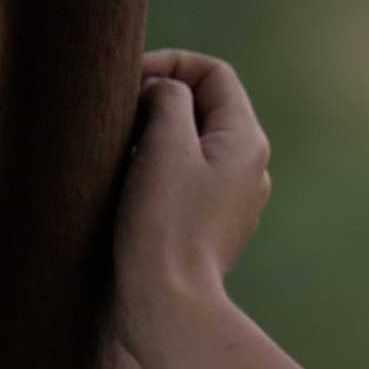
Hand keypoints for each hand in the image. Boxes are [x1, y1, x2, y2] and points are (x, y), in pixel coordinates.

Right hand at [111, 51, 274, 333]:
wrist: (169, 305)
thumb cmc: (164, 223)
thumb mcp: (165, 144)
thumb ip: (168, 98)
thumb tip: (164, 92)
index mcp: (245, 140)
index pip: (215, 74)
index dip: (171, 63)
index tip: (129, 80)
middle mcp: (249, 167)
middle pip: (205, 108)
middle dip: (160, 100)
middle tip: (119, 114)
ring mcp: (232, 200)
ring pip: (194, 145)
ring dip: (156, 136)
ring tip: (120, 150)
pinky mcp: (211, 227)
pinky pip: (187, 180)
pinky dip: (159, 170)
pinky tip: (129, 187)